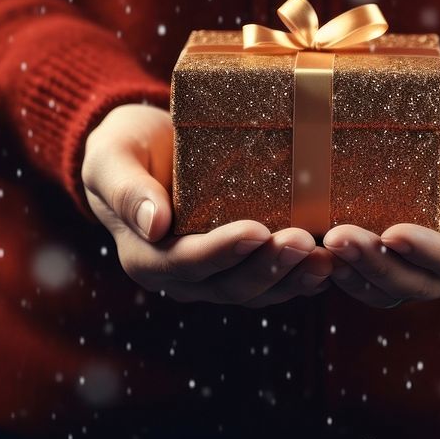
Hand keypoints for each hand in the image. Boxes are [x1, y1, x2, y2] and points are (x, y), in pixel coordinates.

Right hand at [82, 103, 334, 305]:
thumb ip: (127, 189)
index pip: (188, 261)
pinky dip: (297, 278)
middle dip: (268, 265)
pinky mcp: (235, 263)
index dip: (224, 250)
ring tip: (325, 258)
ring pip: (255, 291)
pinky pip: (268, 282)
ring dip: (291, 279)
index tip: (257, 230)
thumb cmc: (122, 147)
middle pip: (229, 283)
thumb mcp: (112, 158)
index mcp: (146, 255)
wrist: (138, 148)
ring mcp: (210, 274)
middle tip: (303, 240)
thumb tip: (154, 225)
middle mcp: (179, 275)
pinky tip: (327, 266)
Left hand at [323, 105, 439, 307]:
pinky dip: (342, 268)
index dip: (428, 252)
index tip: (395, 233)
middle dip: (377, 263)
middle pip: (416, 281)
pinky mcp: (393, 254)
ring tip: (323, 243)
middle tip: (339, 236)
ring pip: (386, 286)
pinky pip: (367, 276)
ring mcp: (422, 266)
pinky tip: (316, 248)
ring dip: (353, 270)